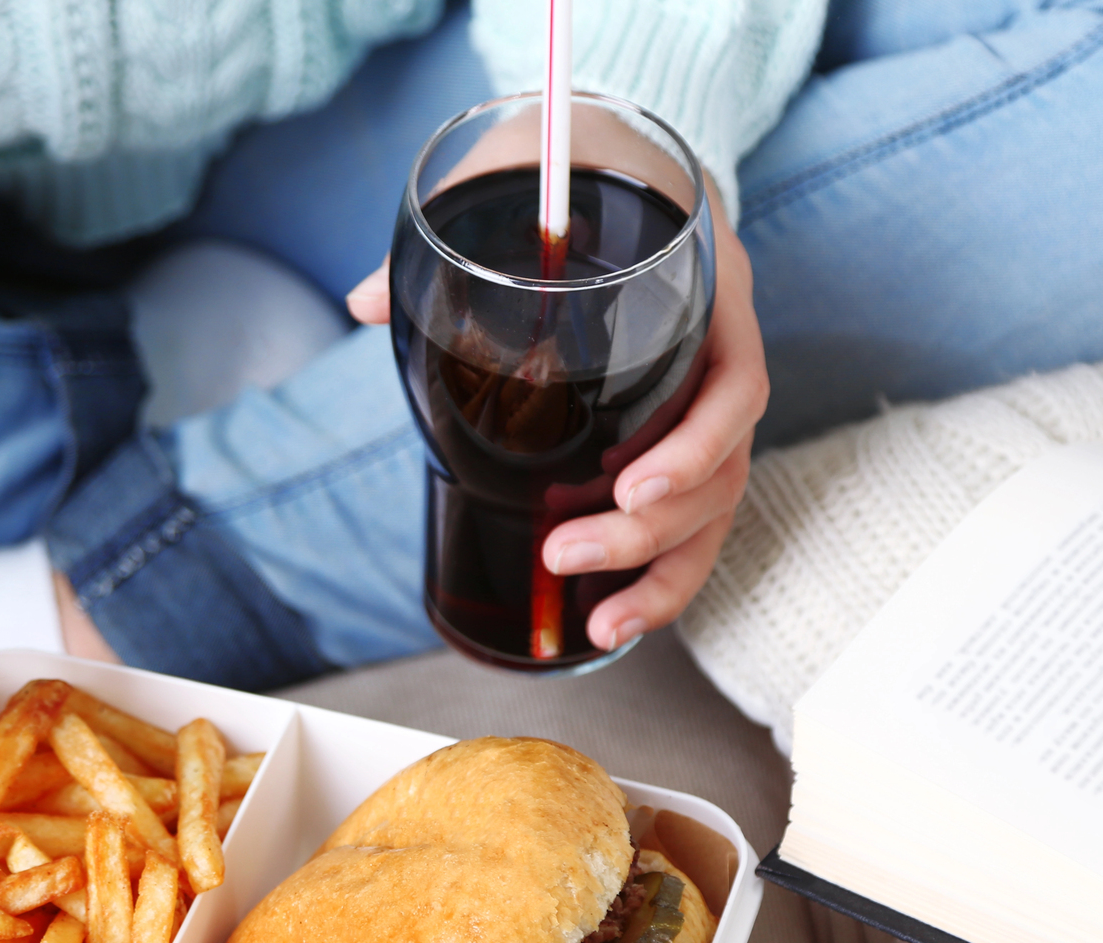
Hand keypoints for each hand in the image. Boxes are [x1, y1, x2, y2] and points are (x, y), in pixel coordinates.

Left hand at [346, 185, 766, 651]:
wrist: (619, 159)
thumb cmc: (574, 169)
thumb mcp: (522, 177)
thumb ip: (454, 231)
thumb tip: (367, 301)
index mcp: (708, 290)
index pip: (735, 380)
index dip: (696, 443)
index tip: (629, 485)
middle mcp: (724, 354)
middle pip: (723, 467)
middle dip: (645, 530)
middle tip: (562, 551)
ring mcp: (709, 403)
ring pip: (715, 511)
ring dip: (659, 573)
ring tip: (598, 622)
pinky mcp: (682, 440)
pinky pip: (692, 522)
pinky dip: (656, 577)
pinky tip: (609, 619)